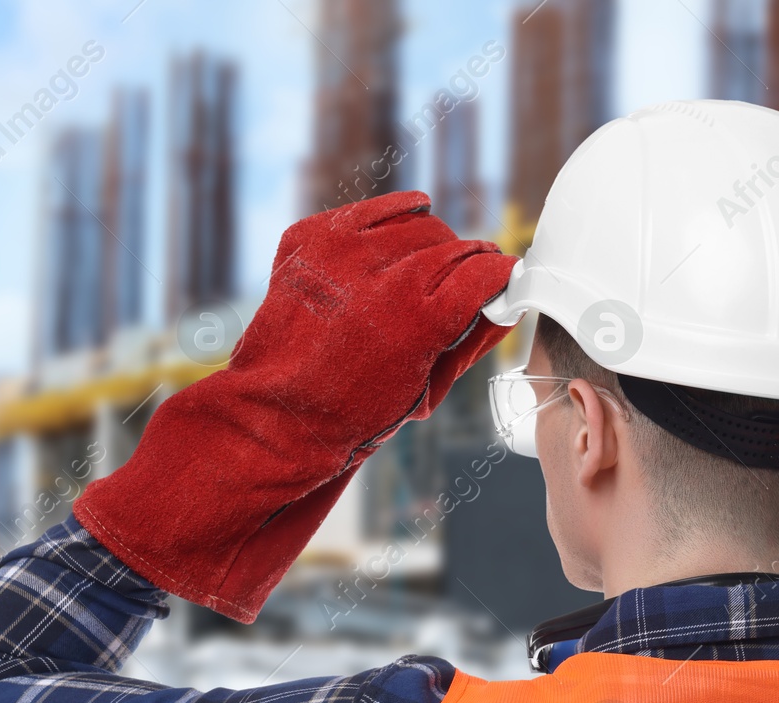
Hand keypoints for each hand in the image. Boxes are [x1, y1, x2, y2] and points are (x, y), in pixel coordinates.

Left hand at [74, 190, 516, 621]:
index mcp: (421, 315)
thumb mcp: (428, 389)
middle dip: (467, 262)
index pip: (485, 269)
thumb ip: (471, 340)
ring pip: (416, 221)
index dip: (499, 276)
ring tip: (422, 272)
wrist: (275, 416)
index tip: (502, 280)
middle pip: (454, 244)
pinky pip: (369, 211)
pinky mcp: (311, 238)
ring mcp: (342, 252)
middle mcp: (384, 275)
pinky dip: (388, 221)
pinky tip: (393, 242)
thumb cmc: (352, 415)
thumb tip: (503, 306)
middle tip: (466, 281)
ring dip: (428, 243)